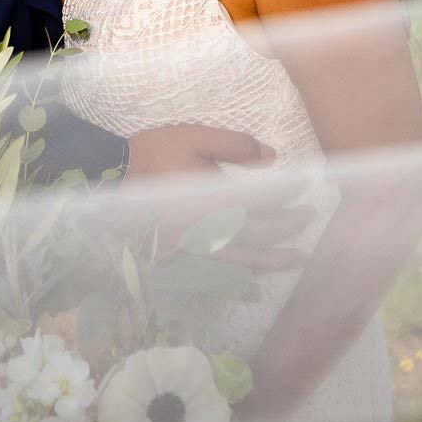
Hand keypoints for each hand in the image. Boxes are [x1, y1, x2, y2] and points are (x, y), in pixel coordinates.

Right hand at [124, 125, 313, 271]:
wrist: (111, 177)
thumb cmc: (156, 153)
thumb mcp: (195, 136)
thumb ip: (236, 145)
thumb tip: (272, 157)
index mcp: (212, 199)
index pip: (260, 201)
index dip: (285, 195)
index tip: (303, 185)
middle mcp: (207, 230)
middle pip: (257, 235)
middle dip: (287, 227)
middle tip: (309, 216)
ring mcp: (194, 249)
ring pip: (242, 262)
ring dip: (272, 261)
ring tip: (297, 259)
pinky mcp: (181, 257)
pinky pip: (216, 276)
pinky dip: (239, 281)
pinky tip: (255, 285)